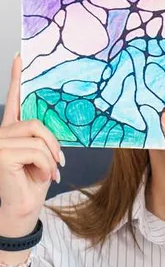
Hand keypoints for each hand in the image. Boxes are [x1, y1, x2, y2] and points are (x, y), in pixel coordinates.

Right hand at [0, 55, 62, 238]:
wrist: (23, 209)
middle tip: (57, 163)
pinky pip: (37, 150)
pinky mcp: (2, 154)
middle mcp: (1, 133)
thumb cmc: (33, 184)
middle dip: (53, 144)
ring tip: (45, 172)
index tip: (21, 57)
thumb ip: (43, 138)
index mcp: (11, 130)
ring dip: (50, 158)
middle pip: (37, 123)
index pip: (14, 100)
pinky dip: (45, 165)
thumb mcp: (43, 156)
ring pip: (38, 137)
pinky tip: (38, 176)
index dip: (17, 78)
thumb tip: (53, 127)